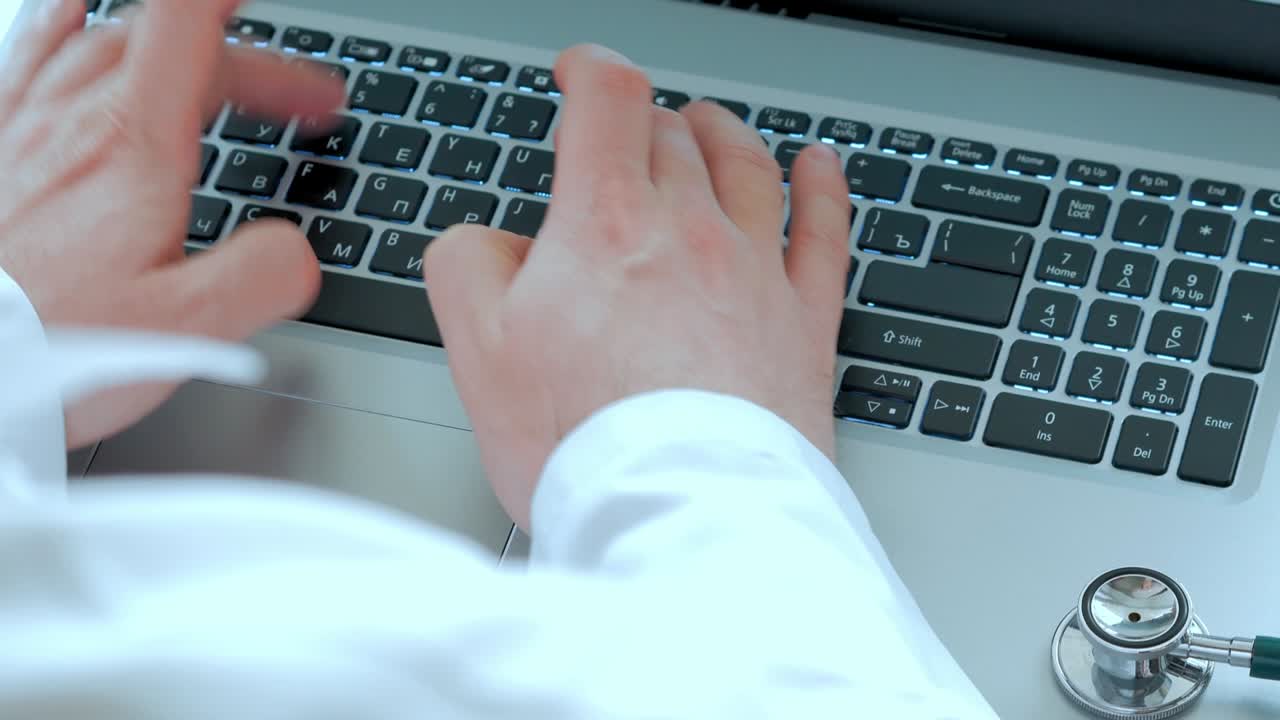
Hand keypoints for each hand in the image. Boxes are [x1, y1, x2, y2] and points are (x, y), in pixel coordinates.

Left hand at [0, 0, 344, 446]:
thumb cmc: (47, 347)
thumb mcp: (189, 329)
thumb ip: (262, 275)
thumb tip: (297, 252)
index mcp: (132, 148)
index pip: (186, 25)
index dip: (231, 8)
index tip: (273, 29)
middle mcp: (71, 122)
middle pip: (158, 40)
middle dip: (239, 57)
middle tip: (291, 104)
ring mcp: (19, 133)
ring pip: (88, 40)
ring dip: (152, 36)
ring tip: (187, 42)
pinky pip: (21, 64)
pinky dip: (57, 36)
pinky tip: (62, 32)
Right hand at [425, 45, 851, 528]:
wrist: (685, 516)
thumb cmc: (588, 448)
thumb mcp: (479, 353)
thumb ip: (470, 268)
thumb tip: (493, 240)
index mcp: (608, 227)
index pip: (607, 101)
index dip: (588, 69)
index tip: (577, 73)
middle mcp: (692, 232)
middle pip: (673, 135)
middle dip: (642, 119)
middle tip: (626, 128)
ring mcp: (757, 274)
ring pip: (748, 167)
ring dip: (722, 134)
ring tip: (706, 124)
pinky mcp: (805, 324)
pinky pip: (826, 232)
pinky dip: (823, 188)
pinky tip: (820, 168)